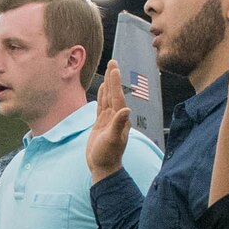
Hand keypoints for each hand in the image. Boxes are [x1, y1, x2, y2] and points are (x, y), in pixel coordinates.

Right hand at [88, 61, 132, 180]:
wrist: (103, 167)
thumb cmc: (107, 155)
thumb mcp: (112, 140)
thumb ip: (118, 124)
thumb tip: (126, 109)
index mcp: (119, 117)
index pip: (117, 95)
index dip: (115, 81)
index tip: (114, 67)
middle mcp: (116, 116)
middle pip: (113, 92)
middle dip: (113, 78)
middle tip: (112, 62)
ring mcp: (108, 119)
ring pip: (108, 97)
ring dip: (108, 84)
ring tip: (109, 71)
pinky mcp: (101, 123)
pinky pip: (101, 105)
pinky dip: (102, 96)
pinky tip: (101, 89)